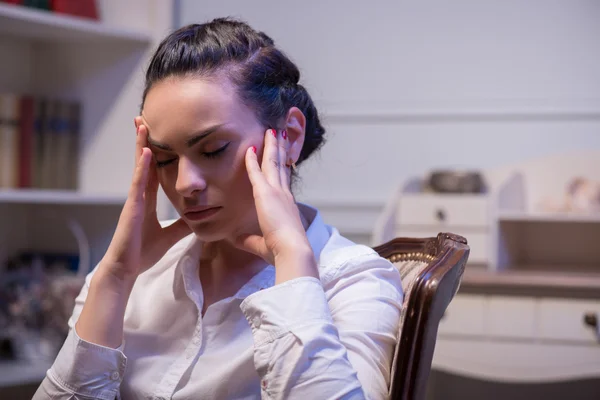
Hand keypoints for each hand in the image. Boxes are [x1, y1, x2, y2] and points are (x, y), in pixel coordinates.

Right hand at [99, 119, 190, 282]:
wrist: (126, 269)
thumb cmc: (142, 252)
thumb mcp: (170, 235)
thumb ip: (182, 225)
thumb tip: (197, 218)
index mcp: (147, 200)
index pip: (153, 170)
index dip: (156, 152)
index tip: (157, 134)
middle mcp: (140, 195)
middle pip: (144, 162)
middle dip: (145, 141)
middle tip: (145, 118)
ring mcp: (135, 199)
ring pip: (139, 167)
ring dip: (142, 145)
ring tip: (143, 124)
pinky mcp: (132, 207)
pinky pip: (138, 183)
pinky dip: (143, 167)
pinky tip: (148, 153)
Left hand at [236, 128, 315, 277]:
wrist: (292, 250)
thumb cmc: (281, 252)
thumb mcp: (262, 244)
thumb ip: (248, 239)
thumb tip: (234, 238)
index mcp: (287, 206)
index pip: (284, 181)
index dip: (283, 167)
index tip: (283, 157)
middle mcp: (285, 195)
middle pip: (282, 166)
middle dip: (281, 150)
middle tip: (281, 134)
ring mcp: (277, 192)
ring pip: (273, 163)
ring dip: (272, 145)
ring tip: (272, 130)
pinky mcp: (266, 193)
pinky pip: (257, 171)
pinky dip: (252, 159)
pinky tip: (249, 148)